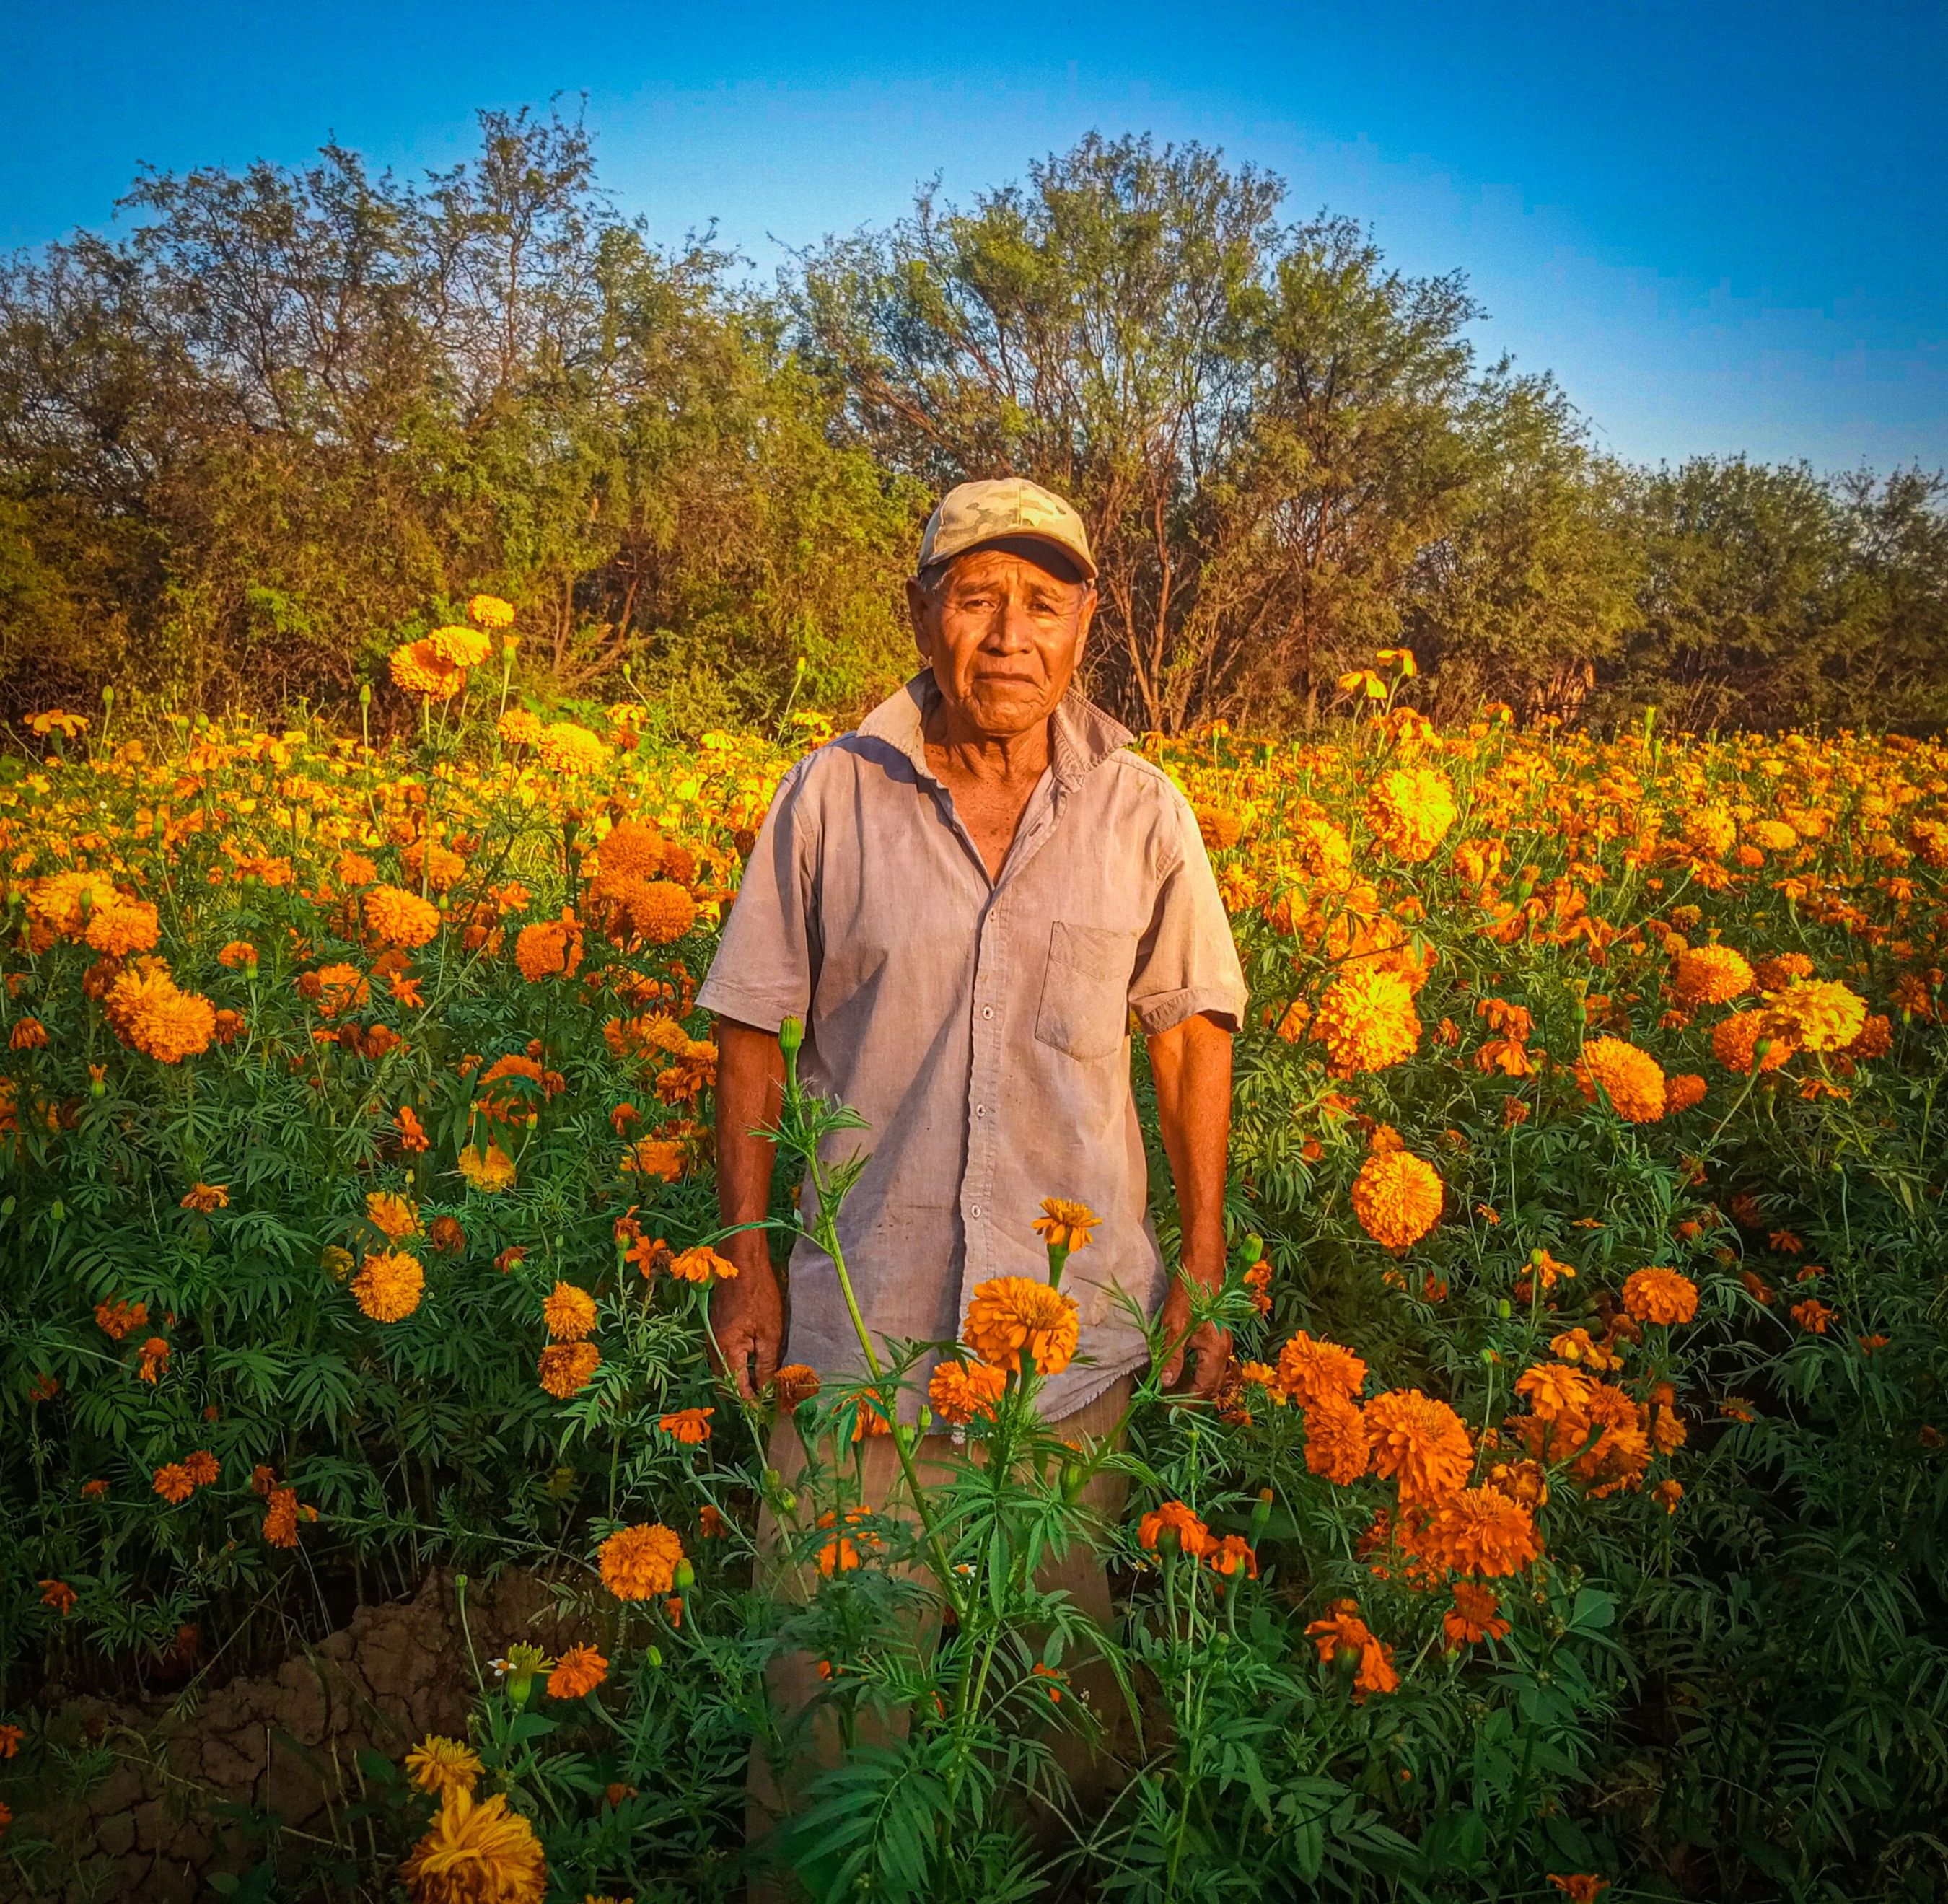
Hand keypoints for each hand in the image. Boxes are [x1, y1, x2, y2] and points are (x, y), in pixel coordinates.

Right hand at [709, 1235, 782, 1401]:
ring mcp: (712, 1339)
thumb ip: (766, 1366)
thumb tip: (768, 1393)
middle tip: (770, 1401)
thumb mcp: (770, 1332)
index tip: (771, 1412)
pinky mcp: (717, 1330)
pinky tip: (757, 1366)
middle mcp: (713, 1349)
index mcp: (725, 1352)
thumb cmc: (759, 1293)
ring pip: (726, 1371)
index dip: (753, 1404)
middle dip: (747, 1395)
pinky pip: (726, 1357)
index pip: (736, 1390)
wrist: (741, 1259)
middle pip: (727, 1384)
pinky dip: (740, 1367)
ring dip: (743, 1382)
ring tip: (767, 1387)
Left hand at [1155, 1274, 1231, 1398]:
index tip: (1168, 1410)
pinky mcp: (1216, 1336)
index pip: (1202, 1388)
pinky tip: (1180, 1370)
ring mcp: (1221, 1343)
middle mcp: (1223, 1350)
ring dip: (1193, 1386)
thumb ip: (1172, 1357)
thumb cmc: (1189, 1294)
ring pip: (1210, 1375)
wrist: (1204, 1267)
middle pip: (1210, 1385)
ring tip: (1172, 1391)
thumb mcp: (1174, 1326)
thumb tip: (1167, 1384)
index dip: (1186, 1402)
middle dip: (1191, 1398)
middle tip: (1169, 1405)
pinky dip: (1195, 1372)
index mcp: (1215, 1351)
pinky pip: (1208, 1363)